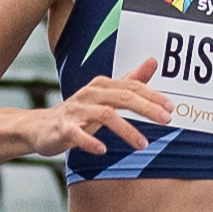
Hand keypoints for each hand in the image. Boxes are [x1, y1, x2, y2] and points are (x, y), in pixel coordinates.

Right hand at [33, 76, 170, 158]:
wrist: (41, 127)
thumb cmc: (80, 112)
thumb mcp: (106, 95)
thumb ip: (130, 81)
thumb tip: (153, 61)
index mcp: (103, 85)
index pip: (132, 86)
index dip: (153, 95)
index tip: (171, 108)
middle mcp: (90, 94)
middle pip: (122, 97)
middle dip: (146, 108)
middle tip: (167, 120)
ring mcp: (76, 111)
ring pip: (105, 115)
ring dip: (126, 130)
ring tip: (143, 145)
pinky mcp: (63, 128)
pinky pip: (77, 134)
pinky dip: (90, 141)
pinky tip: (102, 150)